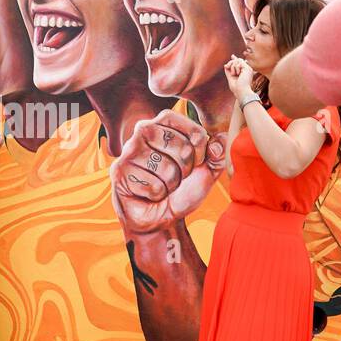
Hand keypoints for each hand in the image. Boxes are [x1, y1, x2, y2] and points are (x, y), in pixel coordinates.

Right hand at [110, 110, 226, 234]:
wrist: (160, 217)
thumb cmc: (180, 191)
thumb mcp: (205, 172)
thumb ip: (216, 155)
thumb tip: (221, 139)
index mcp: (164, 123)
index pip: (193, 130)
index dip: (200, 151)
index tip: (194, 162)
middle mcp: (143, 131)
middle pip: (182, 150)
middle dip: (185, 171)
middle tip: (174, 177)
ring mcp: (129, 150)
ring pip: (167, 170)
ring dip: (170, 185)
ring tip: (161, 185)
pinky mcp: (120, 171)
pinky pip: (154, 186)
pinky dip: (157, 195)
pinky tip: (148, 194)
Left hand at [224, 55, 254, 101]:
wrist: (241, 91)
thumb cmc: (236, 88)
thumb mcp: (230, 78)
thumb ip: (228, 72)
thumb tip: (225, 65)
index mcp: (244, 73)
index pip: (240, 63)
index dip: (236, 59)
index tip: (232, 56)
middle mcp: (247, 70)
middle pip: (238, 60)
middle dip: (230, 62)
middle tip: (226, 67)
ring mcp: (248, 69)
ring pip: (238, 60)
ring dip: (233, 66)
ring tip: (234, 74)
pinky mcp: (248, 68)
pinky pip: (239, 62)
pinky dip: (236, 67)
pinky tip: (237, 73)